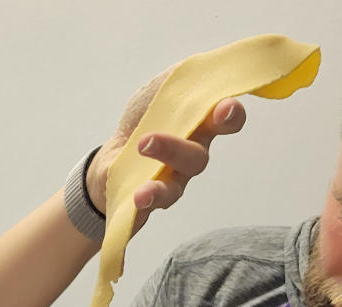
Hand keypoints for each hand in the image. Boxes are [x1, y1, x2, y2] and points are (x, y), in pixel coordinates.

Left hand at [87, 63, 246, 230]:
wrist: (111, 154)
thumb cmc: (144, 120)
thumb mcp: (162, 89)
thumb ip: (184, 79)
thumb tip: (209, 66)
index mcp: (200, 124)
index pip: (227, 121)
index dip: (230, 116)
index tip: (223, 108)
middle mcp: (191, 155)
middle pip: (197, 158)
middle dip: (178, 148)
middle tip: (149, 140)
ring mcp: (173, 181)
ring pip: (176, 185)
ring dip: (160, 173)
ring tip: (141, 156)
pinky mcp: (151, 200)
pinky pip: (153, 206)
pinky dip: (146, 199)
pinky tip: (139, 195)